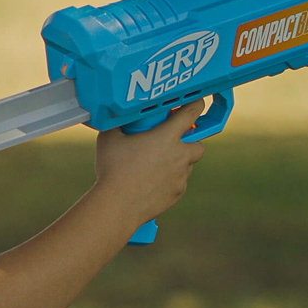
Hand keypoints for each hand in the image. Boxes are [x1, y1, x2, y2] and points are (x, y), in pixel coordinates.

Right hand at [94, 99, 206, 227]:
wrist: (118, 205)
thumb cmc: (113, 170)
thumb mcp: (109, 139)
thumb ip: (118, 124)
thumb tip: (116, 117)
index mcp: (167, 137)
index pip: (191, 113)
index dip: (196, 104)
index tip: (196, 102)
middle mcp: (179, 155)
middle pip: (198, 145)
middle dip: (189, 142)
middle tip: (170, 143)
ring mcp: (180, 176)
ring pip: (187, 165)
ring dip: (177, 162)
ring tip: (154, 165)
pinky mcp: (176, 193)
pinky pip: (178, 183)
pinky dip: (170, 180)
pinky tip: (151, 182)